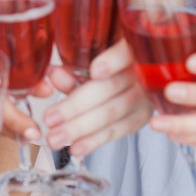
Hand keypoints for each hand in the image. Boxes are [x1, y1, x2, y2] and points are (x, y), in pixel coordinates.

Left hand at [42, 39, 150, 155]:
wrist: (139, 72)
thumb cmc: (112, 60)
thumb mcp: (95, 56)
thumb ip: (76, 66)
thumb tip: (54, 74)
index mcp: (131, 49)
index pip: (125, 53)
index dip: (112, 62)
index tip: (95, 71)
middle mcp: (142, 74)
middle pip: (109, 89)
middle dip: (77, 106)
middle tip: (50, 118)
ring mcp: (144, 98)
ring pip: (111, 113)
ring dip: (80, 128)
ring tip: (56, 137)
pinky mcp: (140, 118)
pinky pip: (116, 131)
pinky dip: (94, 141)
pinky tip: (76, 147)